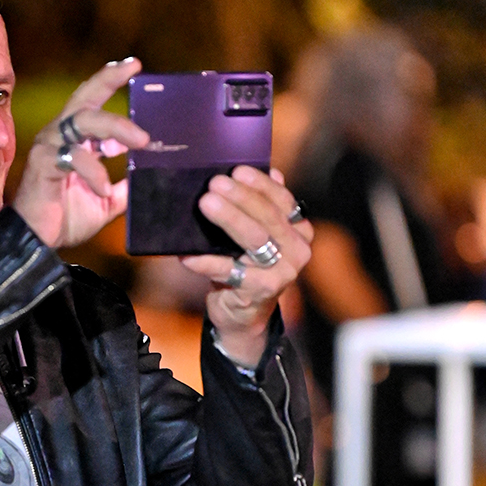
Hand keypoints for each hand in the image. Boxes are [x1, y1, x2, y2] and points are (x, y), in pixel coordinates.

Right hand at [12, 58, 150, 248]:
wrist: (36, 242)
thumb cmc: (65, 219)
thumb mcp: (106, 202)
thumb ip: (124, 187)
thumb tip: (147, 179)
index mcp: (75, 140)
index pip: (95, 103)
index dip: (112, 81)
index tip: (136, 67)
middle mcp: (61, 136)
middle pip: (85, 97)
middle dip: (109, 78)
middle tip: (134, 66)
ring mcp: (50, 147)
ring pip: (82, 121)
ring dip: (115, 126)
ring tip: (142, 141)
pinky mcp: (43, 164)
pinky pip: (72, 158)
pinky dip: (94, 172)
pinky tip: (105, 189)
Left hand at [178, 166, 312, 368]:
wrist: (242, 315)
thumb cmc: (244, 266)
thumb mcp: (255, 236)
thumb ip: (260, 207)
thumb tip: (262, 170)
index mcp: (299, 230)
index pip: (282, 201)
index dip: (260, 184)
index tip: (237, 170)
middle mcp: (297, 251)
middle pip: (267, 218)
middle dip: (240, 198)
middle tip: (214, 184)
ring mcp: (282, 273)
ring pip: (253, 240)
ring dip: (228, 219)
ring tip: (205, 204)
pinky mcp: (261, 292)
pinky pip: (229, 271)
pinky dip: (205, 261)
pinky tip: (186, 254)